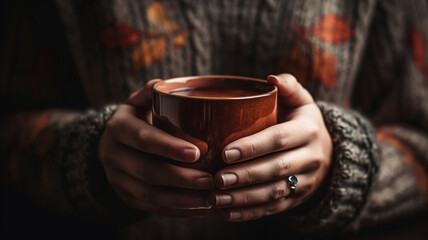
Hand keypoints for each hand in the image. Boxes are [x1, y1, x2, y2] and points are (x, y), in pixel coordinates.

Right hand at [98, 80, 212, 216]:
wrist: (113, 144)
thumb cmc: (137, 119)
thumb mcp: (139, 101)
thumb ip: (154, 91)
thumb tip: (171, 85)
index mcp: (119, 127)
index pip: (144, 138)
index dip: (170, 146)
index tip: (199, 151)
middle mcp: (113, 154)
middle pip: (148, 171)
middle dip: (181, 178)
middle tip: (210, 180)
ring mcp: (117, 179)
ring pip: (149, 195)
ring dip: (182, 199)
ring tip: (208, 198)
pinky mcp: (125, 196)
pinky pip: (150, 208)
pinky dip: (176, 211)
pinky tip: (198, 208)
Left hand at [212, 74, 331, 220]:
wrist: (327, 151)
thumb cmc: (301, 121)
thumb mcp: (302, 101)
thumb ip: (289, 87)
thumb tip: (271, 78)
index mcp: (309, 130)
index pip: (280, 138)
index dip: (253, 147)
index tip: (226, 152)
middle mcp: (311, 157)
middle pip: (276, 169)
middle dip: (246, 175)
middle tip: (217, 179)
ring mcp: (306, 181)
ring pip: (275, 192)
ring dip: (244, 198)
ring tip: (217, 198)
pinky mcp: (297, 198)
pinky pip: (275, 208)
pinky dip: (250, 213)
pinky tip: (227, 213)